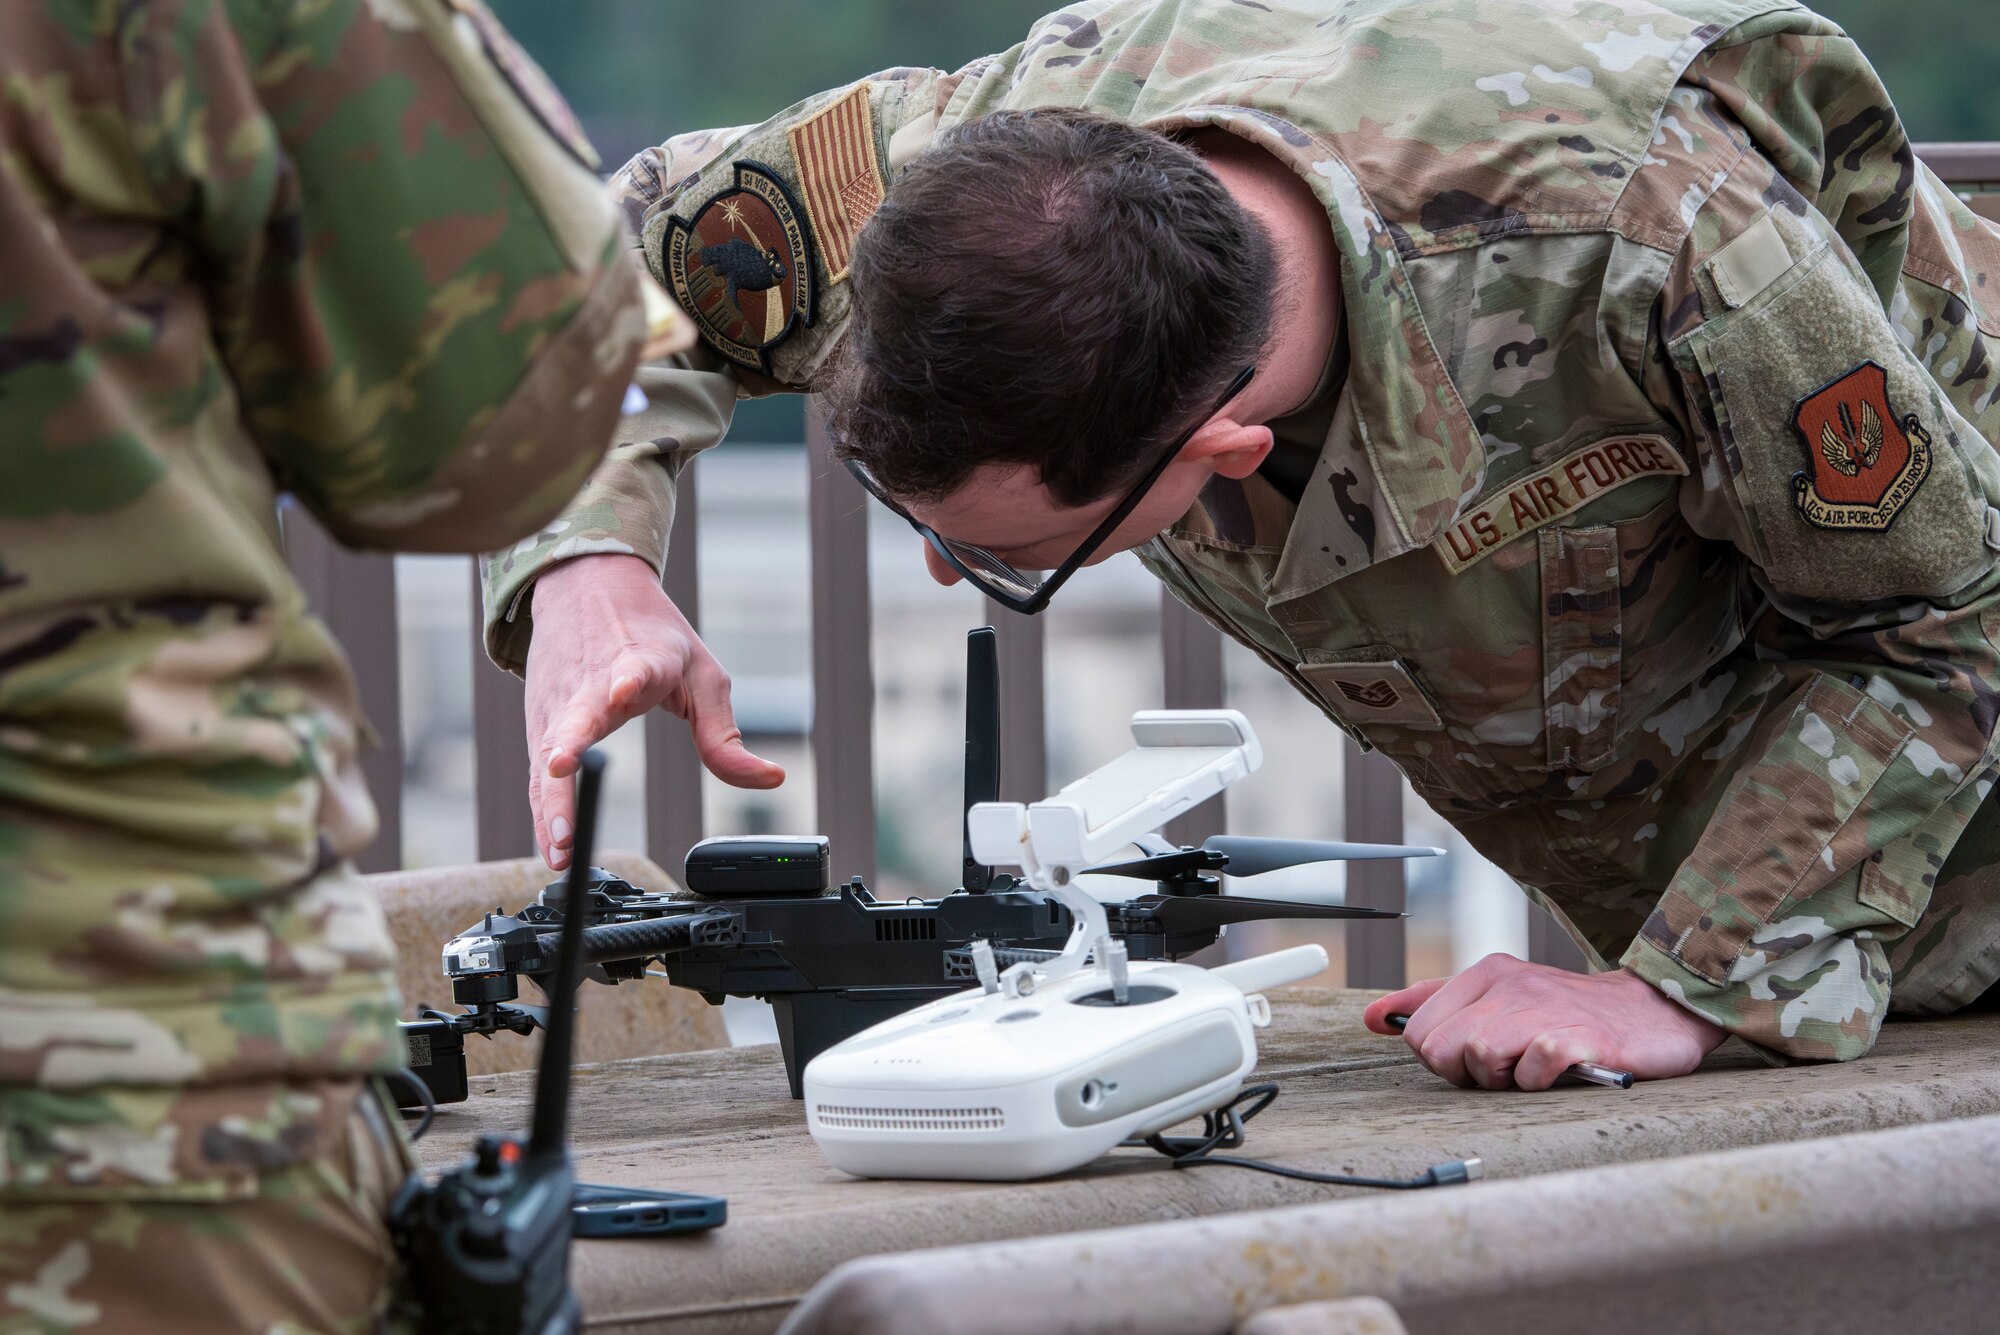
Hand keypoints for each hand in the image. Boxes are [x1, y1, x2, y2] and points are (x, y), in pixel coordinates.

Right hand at [525, 554, 782, 868]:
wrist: (586, 586)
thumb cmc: (650, 636)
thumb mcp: (702, 675)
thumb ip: (725, 736)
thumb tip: (771, 779)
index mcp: (637, 660)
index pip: (631, 670)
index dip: (627, 682)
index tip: (620, 692)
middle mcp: (590, 683)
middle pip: (574, 719)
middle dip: (569, 751)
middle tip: (563, 774)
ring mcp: (558, 705)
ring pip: (547, 757)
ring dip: (552, 801)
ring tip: (560, 847)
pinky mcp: (540, 726)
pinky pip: (541, 774)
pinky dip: (545, 810)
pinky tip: (555, 850)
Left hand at [1362, 954, 1725, 1089]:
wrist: (1654, 1013)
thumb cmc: (1570, 1014)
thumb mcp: (1498, 998)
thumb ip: (1432, 1004)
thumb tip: (1370, 1018)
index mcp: (1484, 974)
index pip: (1417, 1031)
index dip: (1441, 1060)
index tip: (1477, 1060)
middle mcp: (1507, 984)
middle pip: (1438, 1050)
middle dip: (1464, 1074)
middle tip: (1506, 1069)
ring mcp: (1542, 1008)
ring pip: (1476, 1057)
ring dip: (1504, 1079)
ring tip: (1535, 1067)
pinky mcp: (1576, 1036)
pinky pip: (1530, 1070)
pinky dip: (1541, 1083)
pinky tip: (1561, 1071)